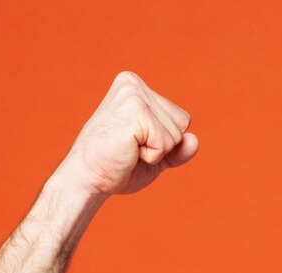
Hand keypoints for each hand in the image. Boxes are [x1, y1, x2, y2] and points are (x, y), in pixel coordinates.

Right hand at [54, 71, 198, 198]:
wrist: (87, 180)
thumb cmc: (117, 167)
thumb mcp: (156, 157)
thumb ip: (178, 148)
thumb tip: (194, 140)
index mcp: (136, 87)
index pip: (180, 118)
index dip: (164, 141)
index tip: (134, 144)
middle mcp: (133, 84)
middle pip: (182, 123)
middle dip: (162, 146)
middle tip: (129, 149)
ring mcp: (133, 94)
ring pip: (176, 133)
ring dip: (156, 151)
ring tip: (127, 149)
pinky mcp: (134, 110)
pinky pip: (166, 142)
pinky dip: (152, 156)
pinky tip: (127, 151)